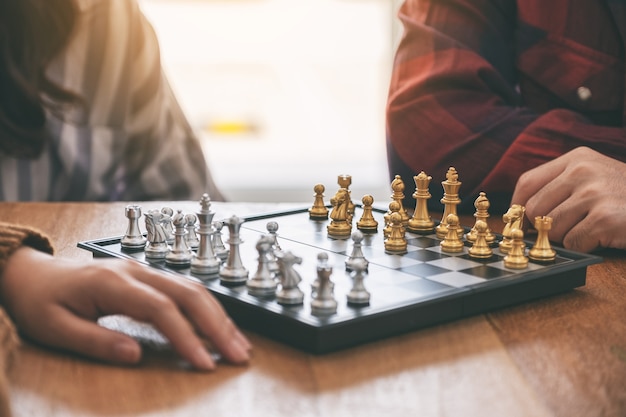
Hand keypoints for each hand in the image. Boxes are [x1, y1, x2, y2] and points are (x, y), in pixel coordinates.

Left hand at [0, 247, 250, 369]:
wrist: (33, 275)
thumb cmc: (41, 302)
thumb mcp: (55, 328)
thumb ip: (96, 341)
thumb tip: (136, 355)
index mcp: (112, 282)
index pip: (160, 308)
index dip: (186, 336)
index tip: (205, 363)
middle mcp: (135, 271)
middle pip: (188, 293)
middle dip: (217, 325)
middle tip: (239, 355)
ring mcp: (144, 271)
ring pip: (193, 289)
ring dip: (219, 316)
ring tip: (239, 344)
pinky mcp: (148, 278)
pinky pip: (185, 290)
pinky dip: (207, 310)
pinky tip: (219, 327)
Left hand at [511, 146, 625, 251]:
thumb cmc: (624, 196)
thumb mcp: (593, 177)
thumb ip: (559, 186)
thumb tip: (519, 214)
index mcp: (576, 159)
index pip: (527, 182)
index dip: (518, 206)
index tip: (521, 221)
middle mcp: (583, 171)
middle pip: (534, 209)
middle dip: (545, 226)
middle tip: (568, 227)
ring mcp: (594, 193)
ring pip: (551, 228)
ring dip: (567, 237)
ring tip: (590, 227)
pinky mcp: (605, 218)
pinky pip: (573, 242)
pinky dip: (584, 246)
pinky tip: (602, 235)